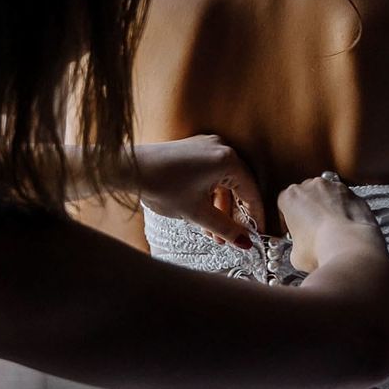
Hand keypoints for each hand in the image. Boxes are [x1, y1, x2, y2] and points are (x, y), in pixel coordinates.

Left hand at [137, 135, 265, 248]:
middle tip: (233, 238)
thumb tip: (245, 243)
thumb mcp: (197, 214)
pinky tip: (204, 215)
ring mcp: (208, 145)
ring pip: (224, 182)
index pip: (252, 193)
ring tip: (215, 235)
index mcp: (228, 160)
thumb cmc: (162, 187)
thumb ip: (225, 229)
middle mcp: (222, 148)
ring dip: (221, 208)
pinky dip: (211, 194)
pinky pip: (212, 173)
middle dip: (235, 216)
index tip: (257, 235)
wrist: (131, 169)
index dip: (255, 218)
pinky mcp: (195, 148)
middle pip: (239, 187)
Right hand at [278, 173, 385, 273]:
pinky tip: (346, 228)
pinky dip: (346, 211)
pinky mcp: (356, 194)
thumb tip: (302, 249)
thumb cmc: (320, 250)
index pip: (284, 201)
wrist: (350, 250)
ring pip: (328, 194)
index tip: (294, 230)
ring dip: (328, 207)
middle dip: (309, 209)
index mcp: (291, 196)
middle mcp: (312, 186)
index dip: (289, 217)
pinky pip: (347, 201)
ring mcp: (336, 187)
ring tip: (333, 230)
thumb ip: (295, 243)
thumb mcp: (295, 254)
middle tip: (313, 231)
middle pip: (307, 194)